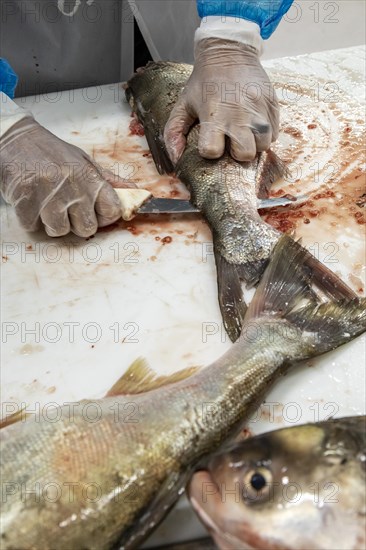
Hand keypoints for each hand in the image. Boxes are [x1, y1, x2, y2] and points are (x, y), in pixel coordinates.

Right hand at [0, 117, 128, 236]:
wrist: (14, 139)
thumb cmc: (50, 152)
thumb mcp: (84, 162)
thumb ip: (109, 181)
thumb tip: (137, 193)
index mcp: (89, 177)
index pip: (112, 211)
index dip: (104, 216)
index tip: (95, 212)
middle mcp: (72, 186)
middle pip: (87, 228)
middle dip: (76, 222)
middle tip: (66, 207)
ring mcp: (48, 195)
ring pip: (59, 231)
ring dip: (52, 222)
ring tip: (47, 203)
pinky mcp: (25, 202)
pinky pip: (34, 227)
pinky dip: (31, 219)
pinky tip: (32, 200)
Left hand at [164, 38, 278, 163]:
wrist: (230, 51)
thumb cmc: (204, 81)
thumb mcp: (184, 103)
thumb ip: (174, 132)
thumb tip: (176, 158)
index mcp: (213, 115)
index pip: (212, 151)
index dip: (210, 150)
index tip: (210, 141)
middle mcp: (239, 115)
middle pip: (245, 154)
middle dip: (237, 152)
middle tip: (232, 141)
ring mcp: (259, 110)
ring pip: (262, 146)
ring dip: (253, 144)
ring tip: (244, 133)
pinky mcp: (273, 105)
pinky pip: (274, 134)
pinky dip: (265, 134)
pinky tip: (253, 125)